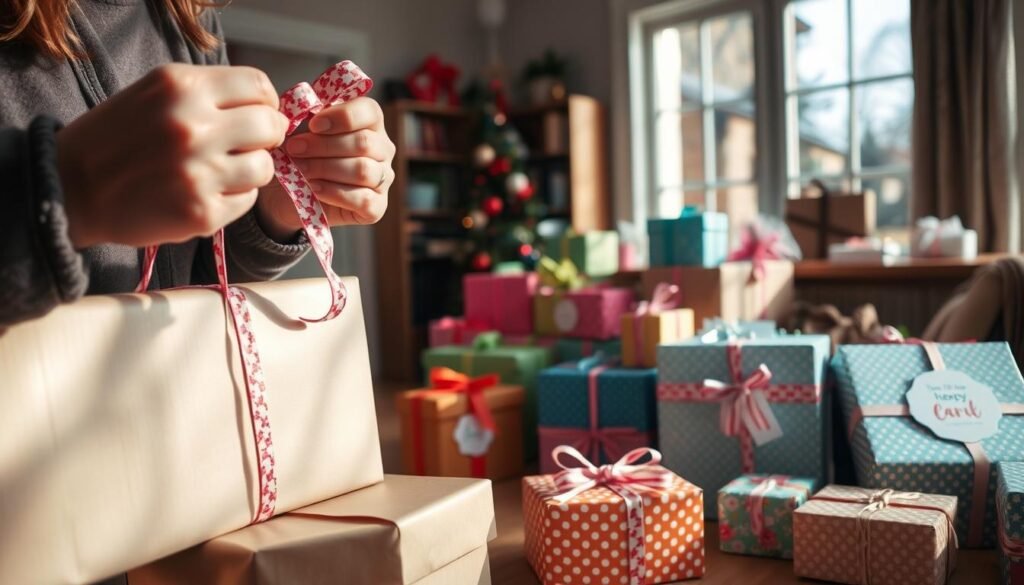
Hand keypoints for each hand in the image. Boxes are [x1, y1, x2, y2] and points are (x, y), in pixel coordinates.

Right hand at [58, 63, 287, 247]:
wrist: (70, 187)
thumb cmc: (116, 138)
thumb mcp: (156, 94)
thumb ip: (209, 95)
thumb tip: (267, 107)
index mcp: (182, 88)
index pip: (259, 87)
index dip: (266, 102)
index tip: (259, 113)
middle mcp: (193, 126)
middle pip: (271, 126)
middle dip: (267, 136)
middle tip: (249, 145)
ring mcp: (199, 172)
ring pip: (264, 167)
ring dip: (250, 170)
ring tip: (221, 170)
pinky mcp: (202, 212)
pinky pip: (247, 200)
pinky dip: (234, 197)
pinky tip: (205, 192)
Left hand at [254, 96, 394, 238]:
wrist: (286, 195)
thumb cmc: (298, 155)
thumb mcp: (296, 129)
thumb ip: (303, 115)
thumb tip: (301, 109)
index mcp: (369, 123)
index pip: (370, 111)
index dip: (343, 116)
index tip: (313, 125)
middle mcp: (382, 150)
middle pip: (364, 143)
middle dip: (324, 146)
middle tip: (294, 149)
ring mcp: (382, 180)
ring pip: (364, 171)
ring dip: (326, 169)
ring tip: (300, 170)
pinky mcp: (376, 208)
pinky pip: (363, 199)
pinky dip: (335, 193)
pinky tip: (314, 189)